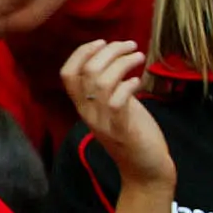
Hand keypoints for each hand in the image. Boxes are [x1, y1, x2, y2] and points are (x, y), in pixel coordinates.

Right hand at [63, 39, 174, 188]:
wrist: (144, 171)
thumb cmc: (133, 135)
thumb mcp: (115, 108)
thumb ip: (109, 88)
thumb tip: (114, 60)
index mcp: (83, 106)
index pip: (68, 74)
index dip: (81, 53)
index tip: (102, 41)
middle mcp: (88, 113)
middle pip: (87, 72)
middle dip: (108, 51)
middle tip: (130, 45)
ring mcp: (103, 123)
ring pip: (100, 83)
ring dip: (121, 63)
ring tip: (138, 56)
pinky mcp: (122, 131)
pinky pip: (117, 103)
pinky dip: (127, 86)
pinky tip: (139, 81)